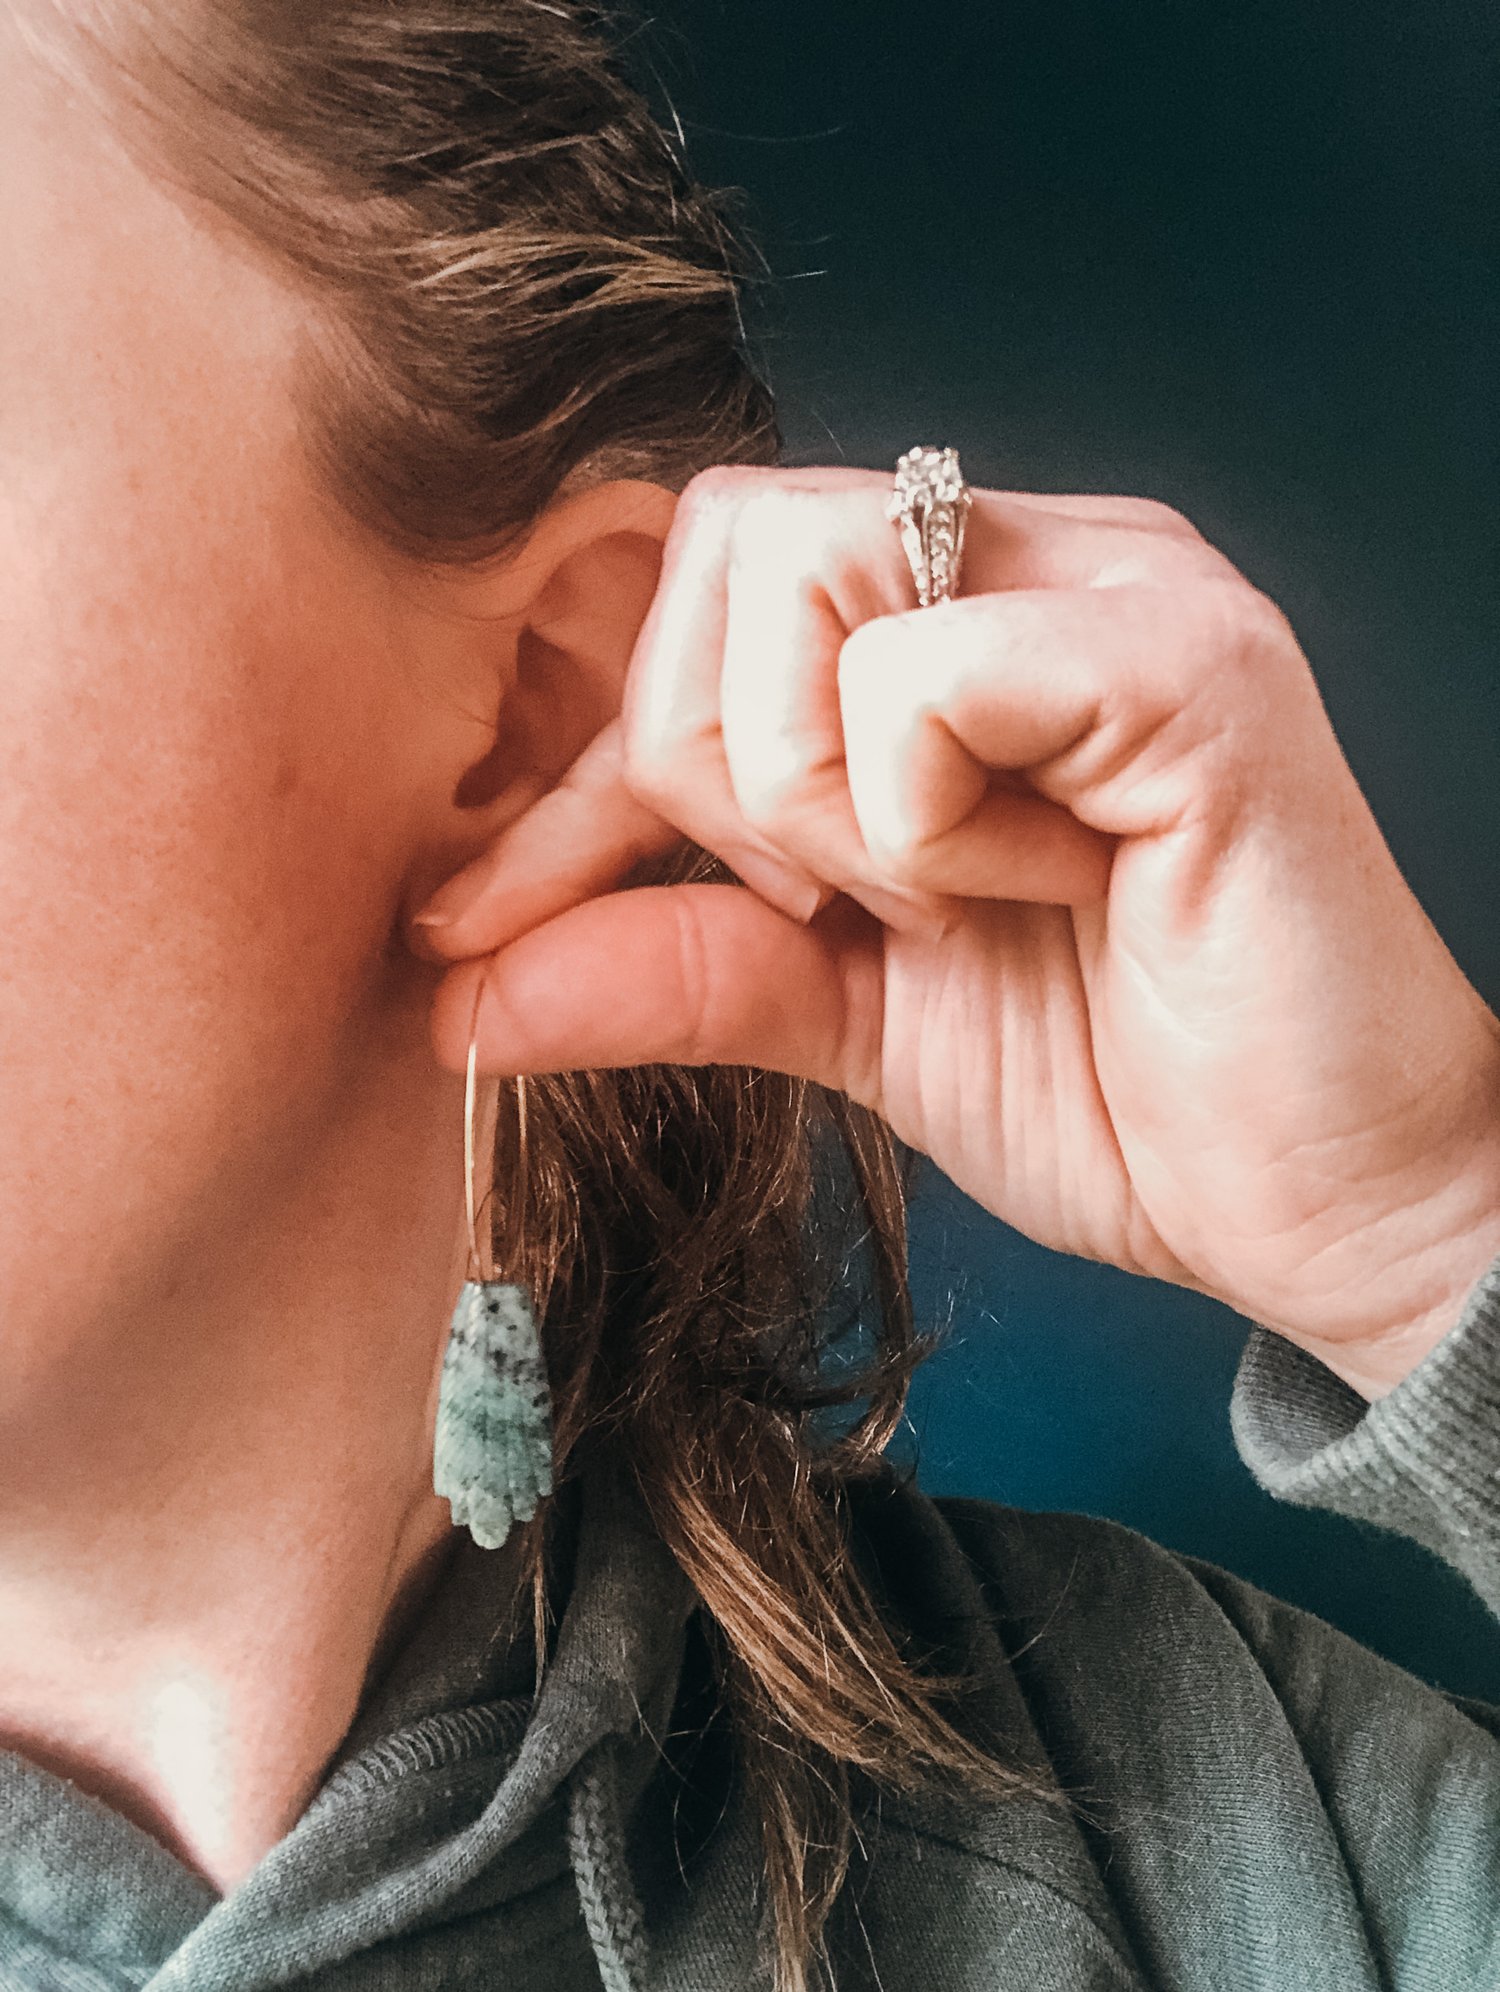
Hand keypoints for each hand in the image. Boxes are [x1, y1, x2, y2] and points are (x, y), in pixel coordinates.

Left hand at [409, 467, 1499, 1398]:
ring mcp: (1123, 590)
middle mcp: (1040, 558)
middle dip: (708, 768)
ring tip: (954, 902)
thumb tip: (461, 989)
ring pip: (794, 577)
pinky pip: (924, 680)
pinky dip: (925, 827)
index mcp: (960, 616)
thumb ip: (675, 964)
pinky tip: (1047, 891)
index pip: (696, 590)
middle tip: (839, 903)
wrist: (1323, 1205)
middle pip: (721, 538)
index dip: (582, 766)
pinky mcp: (1189, 667)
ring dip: (814, 799)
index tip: (496, 919)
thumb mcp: (847, 1018)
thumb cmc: (1118, 1089)